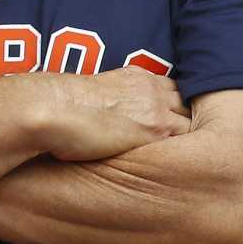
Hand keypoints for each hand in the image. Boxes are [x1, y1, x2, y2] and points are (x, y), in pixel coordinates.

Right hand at [28, 66, 190, 160]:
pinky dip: (186, 153)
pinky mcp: (154, 129)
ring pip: (190, 122)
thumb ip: (113, 103)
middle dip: (187, 121)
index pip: (170, 89)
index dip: (174, 107)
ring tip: (190, 159)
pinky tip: (183, 167)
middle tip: (187, 143)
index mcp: (135, 76)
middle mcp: (150, 88)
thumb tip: (112, 122)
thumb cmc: (59, 108)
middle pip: (186, 103)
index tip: (173, 122)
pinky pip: (184, 140)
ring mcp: (155, 108)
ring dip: (190, 139)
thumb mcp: (94, 95)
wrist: (51, 108)